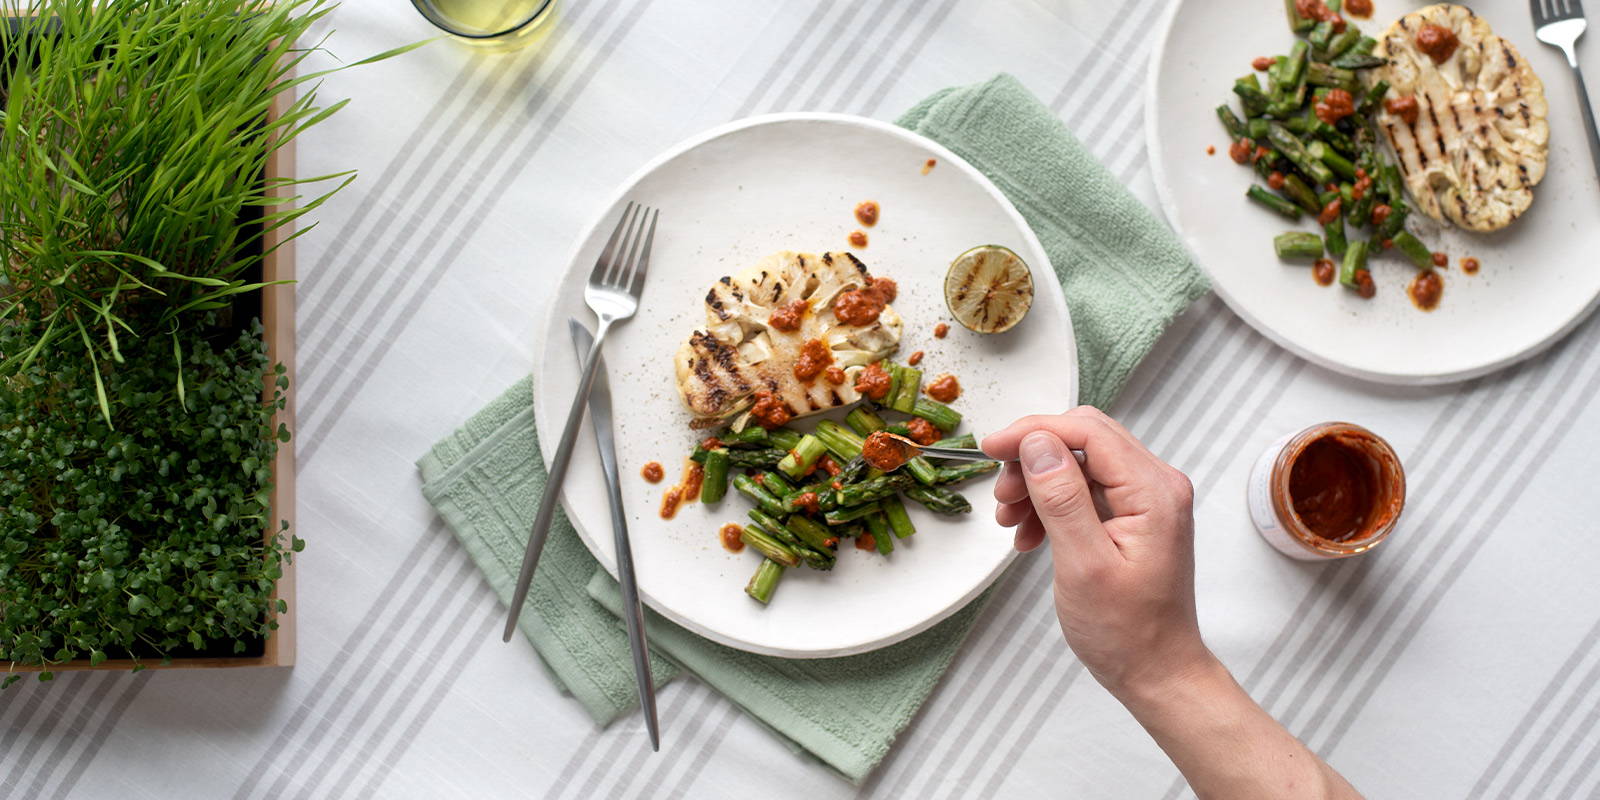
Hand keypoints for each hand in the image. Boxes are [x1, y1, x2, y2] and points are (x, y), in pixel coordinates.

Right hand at [982, 407, 1213, 699]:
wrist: (1156, 672)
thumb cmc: (1128, 631)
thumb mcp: (1083, 565)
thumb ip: (1061, 499)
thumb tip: (1037, 443)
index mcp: (1153, 491)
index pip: (1088, 430)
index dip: (1034, 431)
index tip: (992, 447)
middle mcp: (1156, 485)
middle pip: (1082, 440)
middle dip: (1033, 459)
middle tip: (1001, 495)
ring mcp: (1146, 500)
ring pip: (1078, 463)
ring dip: (1037, 484)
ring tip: (1011, 521)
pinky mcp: (1132, 516)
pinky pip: (1083, 490)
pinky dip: (1050, 504)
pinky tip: (1030, 535)